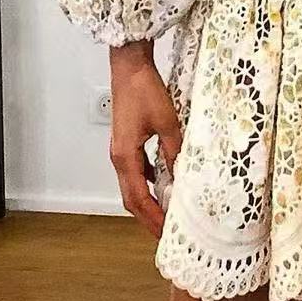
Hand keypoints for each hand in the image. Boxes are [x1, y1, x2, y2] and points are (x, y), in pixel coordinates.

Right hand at [108, 40, 182, 237]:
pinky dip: (148, 181)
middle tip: (165, 230)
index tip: (164, 234)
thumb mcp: (166, 121)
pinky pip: (136, 169)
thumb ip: (175, 149)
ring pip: (132, 184)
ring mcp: (121, 149)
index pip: (137, 199)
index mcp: (125, 157)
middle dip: (147, 216)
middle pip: (131, 197)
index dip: (151, 219)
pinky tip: (164, 179)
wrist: (129, 66)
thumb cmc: (144, 90)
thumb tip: (183, 173)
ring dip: (147, 199)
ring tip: (166, 210)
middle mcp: (119, 157)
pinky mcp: (126, 140)